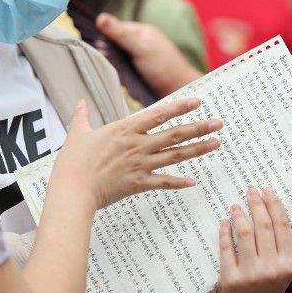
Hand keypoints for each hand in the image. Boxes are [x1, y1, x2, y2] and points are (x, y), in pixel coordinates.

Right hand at [52, 98, 221, 209]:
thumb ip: (81, 117)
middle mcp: (137, 144)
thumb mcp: (77, 134)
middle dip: (199, 127)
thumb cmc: (72, 162)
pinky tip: (193, 181)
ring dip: (198, 149)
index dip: (180, 106)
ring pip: (175, 155)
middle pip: (175, 134)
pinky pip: (164, 182)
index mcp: (124, 129)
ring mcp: (140, 164)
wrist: (73, 191)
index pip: (159, 113)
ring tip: (216, 143)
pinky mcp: (138, 184)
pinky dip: (179, 182)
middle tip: (218, 123)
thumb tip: (80, 103)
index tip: (198, 102)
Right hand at [96, 12, 200, 96]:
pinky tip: (128, 84)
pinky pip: (120, 77)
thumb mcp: (141, 46)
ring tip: (127, 77)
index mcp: (138, 32)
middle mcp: (135, 45)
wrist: (179, 92)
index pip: (112, 29)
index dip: (103, 37)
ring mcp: (134, 61)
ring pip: (114, 64)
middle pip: (111, 47)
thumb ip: (120, 33)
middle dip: (110, 58)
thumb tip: (100, 17)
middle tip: (117, 65)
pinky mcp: (134, 77)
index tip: (98, 46)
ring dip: (117, 72)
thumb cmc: (165, 66)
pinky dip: (122, 81)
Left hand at [204, 187, 291, 292]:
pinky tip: (224, 222)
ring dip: (239, 215)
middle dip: (257, 204)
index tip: (267, 190)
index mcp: (288, 265)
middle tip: (250, 190)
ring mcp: (251, 275)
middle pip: (264, 227)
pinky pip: (226, 248)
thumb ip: (279, 247)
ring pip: (245, 234)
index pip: (283, 228)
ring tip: (235, 205)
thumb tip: (271, 209)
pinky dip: (224, 232)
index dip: (274, 206)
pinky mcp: (231, 279)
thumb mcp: (280, 271)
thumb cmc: (264, 288)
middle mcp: (272, 269)